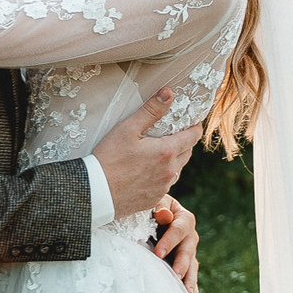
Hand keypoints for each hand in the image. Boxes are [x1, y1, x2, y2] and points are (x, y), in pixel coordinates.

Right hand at [91, 85, 203, 219]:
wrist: (96, 193)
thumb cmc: (109, 159)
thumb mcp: (127, 128)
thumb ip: (150, 110)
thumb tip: (168, 93)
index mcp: (166, 151)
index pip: (193, 137)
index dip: (195, 127)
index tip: (193, 121)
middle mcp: (169, 171)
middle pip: (187, 153)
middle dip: (185, 142)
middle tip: (174, 134)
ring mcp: (163, 187)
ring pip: (177, 169)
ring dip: (174, 160)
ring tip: (159, 152)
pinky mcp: (154, 198)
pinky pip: (165, 184)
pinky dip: (162, 175)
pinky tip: (148, 170)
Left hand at [152, 195, 198, 292]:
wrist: (151, 217)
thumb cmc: (150, 209)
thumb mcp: (154, 203)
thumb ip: (158, 207)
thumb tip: (164, 214)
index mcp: (183, 218)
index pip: (178, 230)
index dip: (169, 241)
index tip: (158, 253)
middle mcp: (190, 236)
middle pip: (188, 250)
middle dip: (182, 263)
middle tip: (176, 275)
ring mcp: (189, 252)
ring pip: (192, 266)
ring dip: (190, 280)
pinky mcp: (185, 265)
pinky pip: (190, 277)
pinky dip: (192, 289)